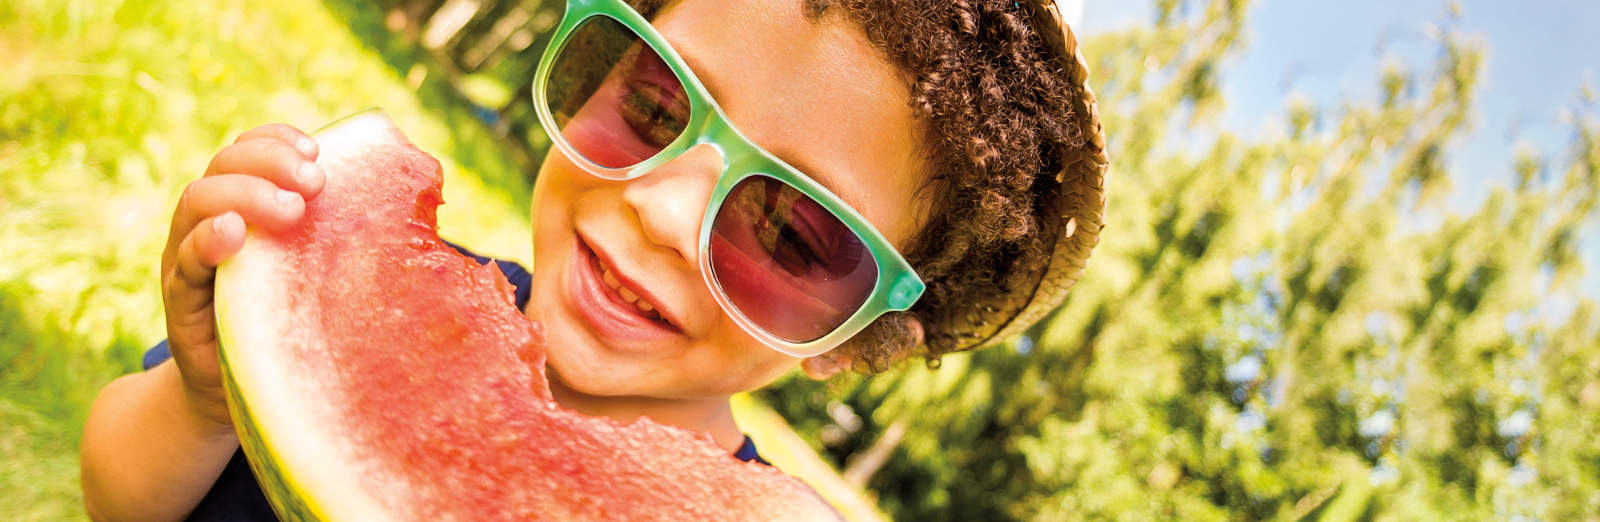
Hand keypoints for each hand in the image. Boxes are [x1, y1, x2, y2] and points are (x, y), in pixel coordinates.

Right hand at [159, 124, 324, 426]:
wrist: (243, 396)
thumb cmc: (296, 327)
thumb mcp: (322, 273)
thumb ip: (348, 236)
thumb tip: (428, 198)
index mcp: (247, 207)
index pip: (250, 151)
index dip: (277, 140)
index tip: (316, 152)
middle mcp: (211, 224)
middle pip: (224, 167)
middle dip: (269, 162)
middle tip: (314, 182)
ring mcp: (190, 260)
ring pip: (197, 203)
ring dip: (244, 195)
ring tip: (289, 210)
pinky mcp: (181, 302)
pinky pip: (186, 263)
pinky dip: (207, 241)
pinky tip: (234, 234)